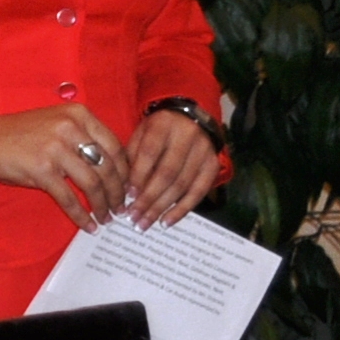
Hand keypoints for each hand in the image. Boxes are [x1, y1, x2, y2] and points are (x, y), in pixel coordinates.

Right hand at [0, 104, 128, 229]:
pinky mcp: (41, 170)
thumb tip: (112, 167)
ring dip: (103, 205)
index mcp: (79, 114)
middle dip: (118, 192)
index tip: (128, 188)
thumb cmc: (18, 134)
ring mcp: (56, 149)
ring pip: (93, 184)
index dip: (126, 172)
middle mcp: (71, 128)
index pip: (115, 146)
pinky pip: (69, 198)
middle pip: (108, 166)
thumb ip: (83, 137)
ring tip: (106, 218)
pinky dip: (81, 215)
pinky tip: (87, 224)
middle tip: (121, 208)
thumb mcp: (56, 123)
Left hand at [123, 107, 218, 227]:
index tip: (127, 196)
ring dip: (162, 208)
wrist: (191, 116)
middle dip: (148, 199)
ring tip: (144, 223)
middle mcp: (188, 137)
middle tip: (133, 218)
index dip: (138, 176)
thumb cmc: (159, 128)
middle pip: (167, 174)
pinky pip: (199, 192)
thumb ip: (133, 156)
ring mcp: (204, 152)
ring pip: (182, 185)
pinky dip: (182, 209)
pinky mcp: (213, 165)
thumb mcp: (141, 133)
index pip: (150, 153)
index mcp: (164, 125)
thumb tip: (126, 190)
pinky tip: (166, 222)